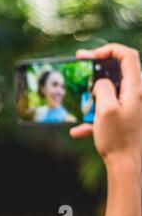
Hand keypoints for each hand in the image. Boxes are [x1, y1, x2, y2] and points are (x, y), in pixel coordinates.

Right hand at [70, 43, 141, 164]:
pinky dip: (94, 115)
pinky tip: (79, 130)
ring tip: (79, 101)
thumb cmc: (118, 138)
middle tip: (80, 62)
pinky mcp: (127, 117)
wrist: (128, 166)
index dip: (110, 50)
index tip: (92, 56)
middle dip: (98, 66)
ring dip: (94, 93)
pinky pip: (109, 108)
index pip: (128, 56)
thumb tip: (101, 81)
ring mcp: (132, 106)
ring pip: (111, 89)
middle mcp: (137, 94)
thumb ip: (103, 87)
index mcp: (136, 89)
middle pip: (119, 70)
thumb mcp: (105, 109)